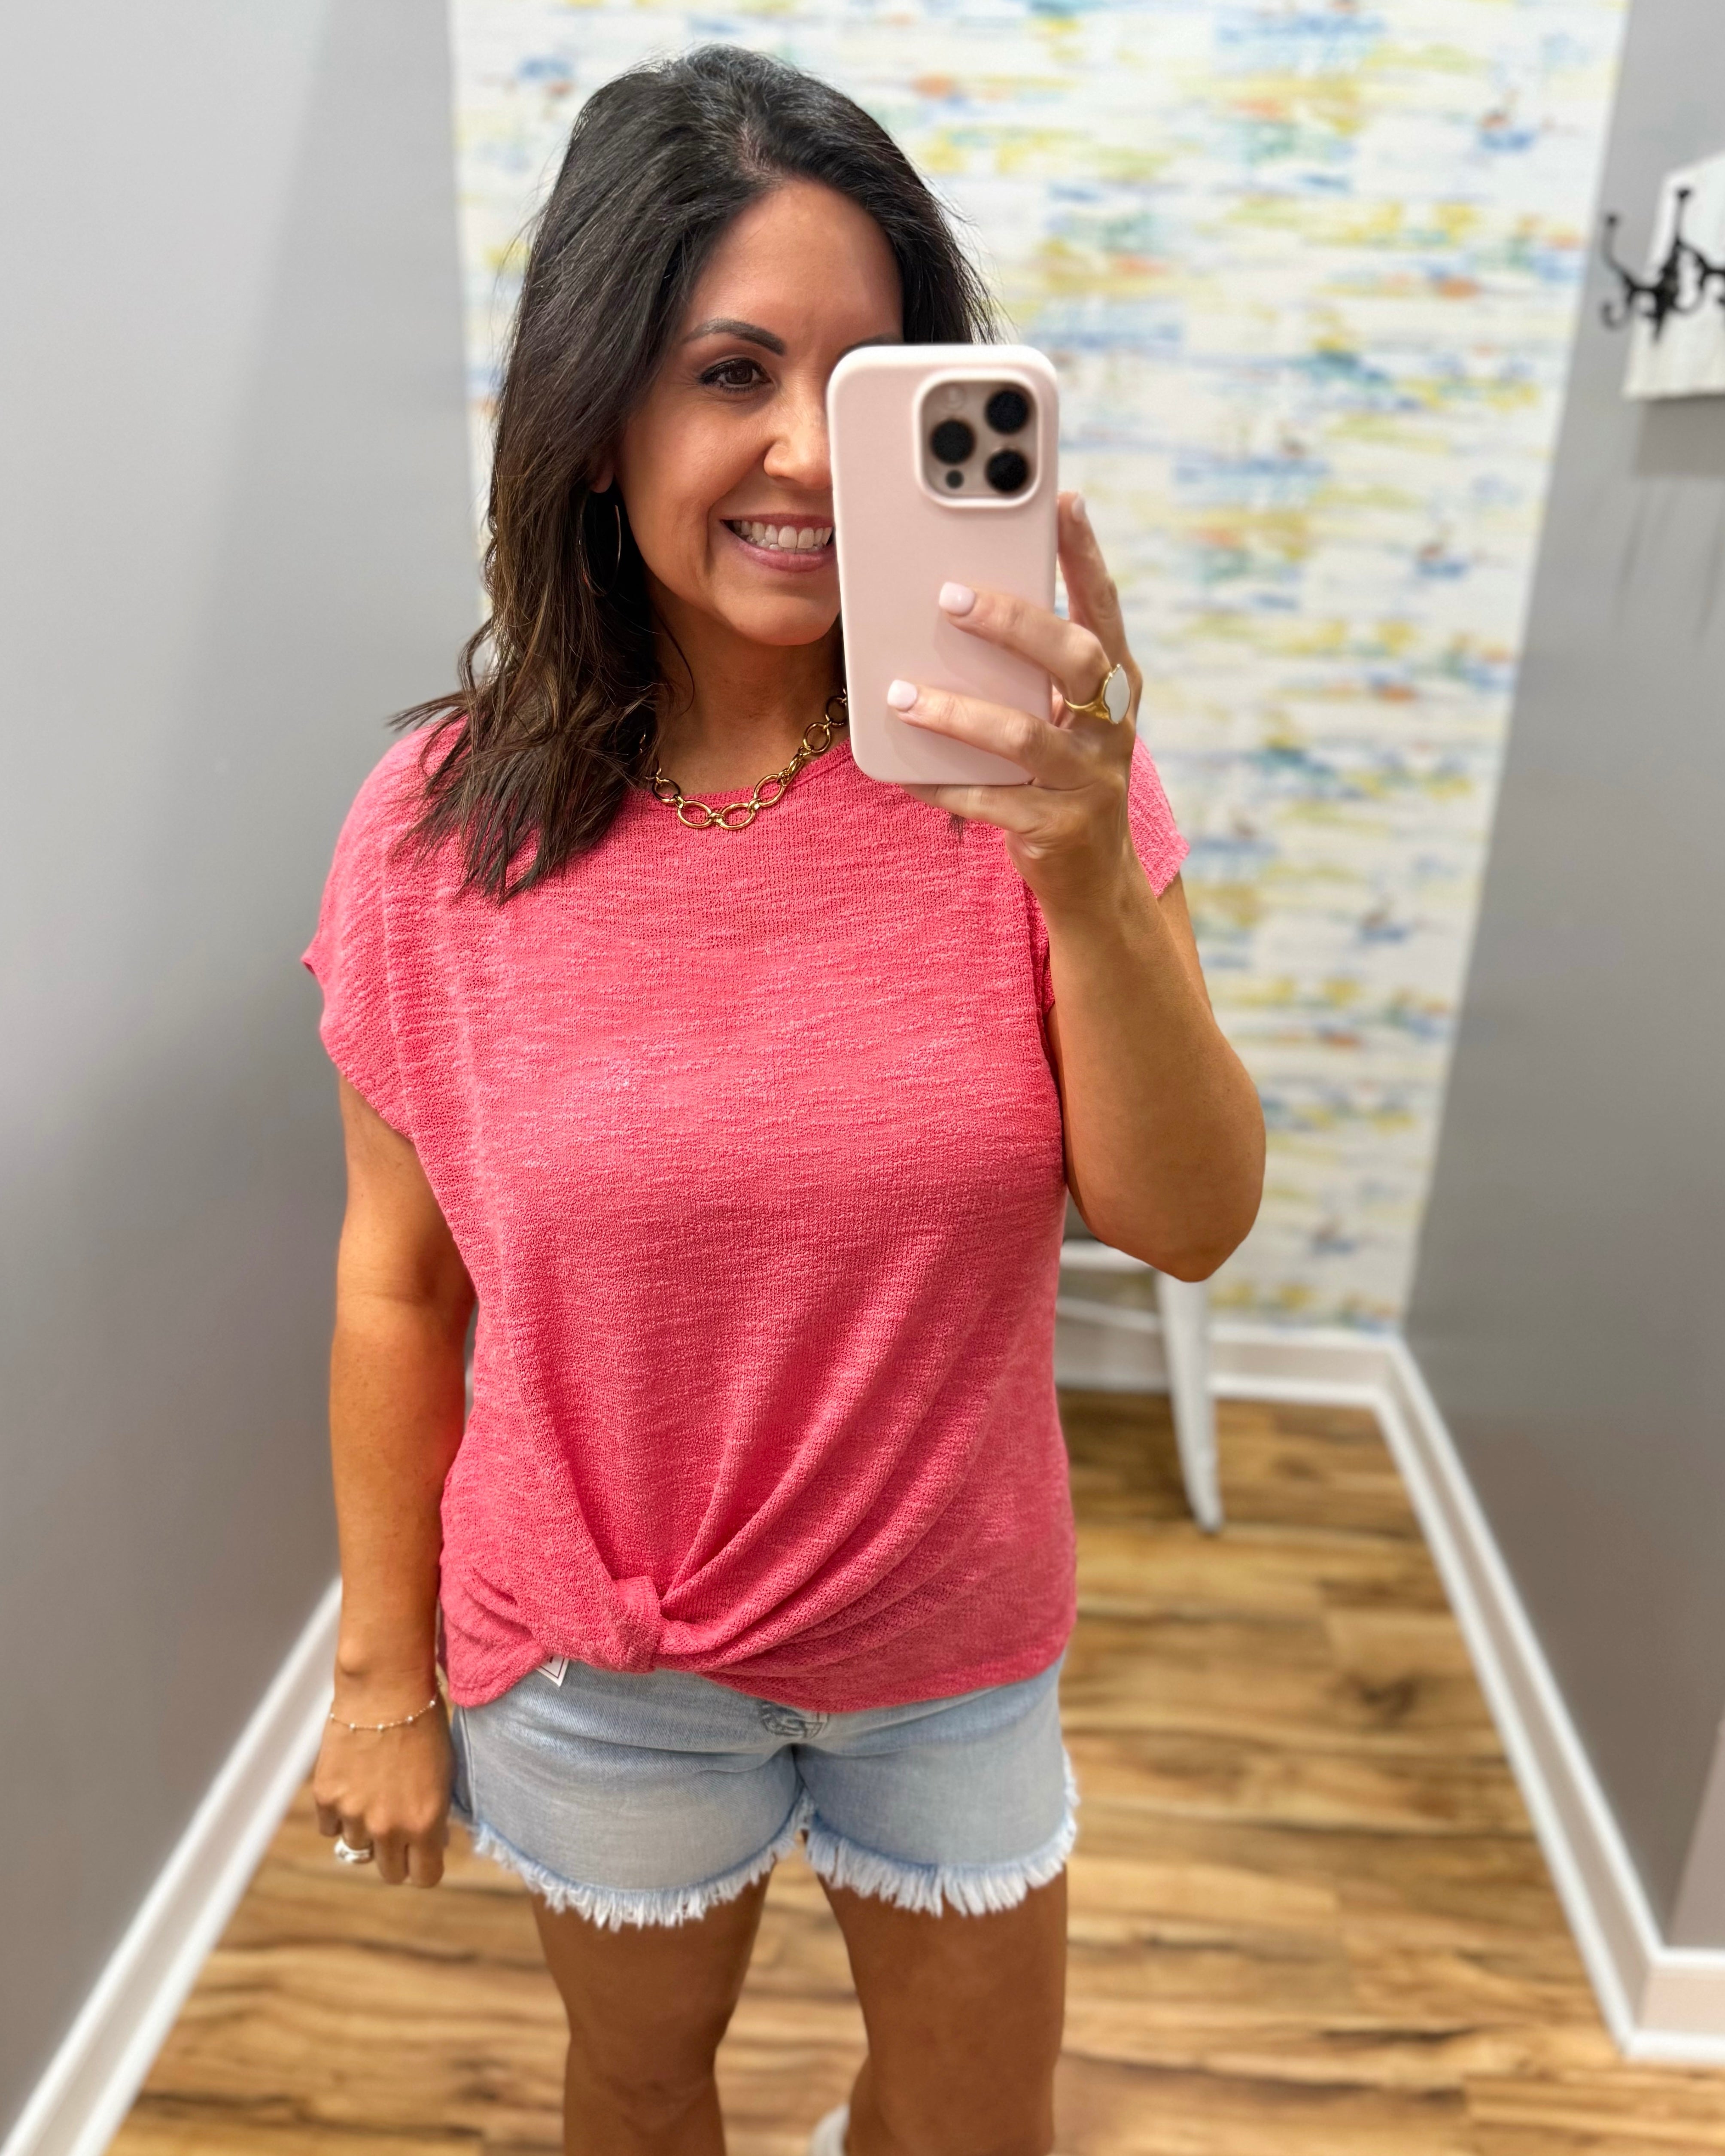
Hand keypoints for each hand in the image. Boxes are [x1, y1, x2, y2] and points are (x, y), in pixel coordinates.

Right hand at [312, 1691, 452, 1887]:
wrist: (385, 1689)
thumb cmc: (425, 1724)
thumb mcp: (445, 1774)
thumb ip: (435, 1814)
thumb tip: (432, 1840)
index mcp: (425, 1823)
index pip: (425, 1877)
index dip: (425, 1866)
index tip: (424, 1853)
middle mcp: (388, 1828)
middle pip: (389, 1872)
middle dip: (396, 1856)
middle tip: (397, 1828)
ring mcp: (354, 1815)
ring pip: (357, 1849)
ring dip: (365, 1831)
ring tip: (374, 1794)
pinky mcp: (327, 1798)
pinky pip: (330, 1827)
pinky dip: (339, 1814)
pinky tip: (352, 1785)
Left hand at [893, 491, 1143, 915]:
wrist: (1093, 878)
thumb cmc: (1061, 774)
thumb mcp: (1060, 715)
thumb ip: (1030, 669)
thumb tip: (954, 603)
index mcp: (1116, 685)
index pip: (1105, 608)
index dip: (1087, 556)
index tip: (1064, 501)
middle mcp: (1111, 727)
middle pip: (1075, 659)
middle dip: (1015, 623)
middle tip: (951, 597)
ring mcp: (1088, 779)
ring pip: (1023, 735)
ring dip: (957, 713)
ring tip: (900, 696)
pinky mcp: (1057, 828)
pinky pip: (989, 801)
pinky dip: (943, 785)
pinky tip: (904, 772)